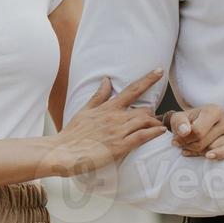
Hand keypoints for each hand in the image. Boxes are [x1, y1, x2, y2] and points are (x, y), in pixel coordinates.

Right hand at [46, 71, 166, 177]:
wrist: (63, 151)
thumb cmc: (73, 133)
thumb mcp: (85, 111)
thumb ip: (99, 96)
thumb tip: (106, 80)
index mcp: (108, 108)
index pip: (132, 90)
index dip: (148, 79)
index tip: (159, 71)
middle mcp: (115, 117)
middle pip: (144, 109)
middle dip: (152, 114)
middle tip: (155, 120)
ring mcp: (118, 132)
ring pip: (145, 121)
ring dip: (155, 123)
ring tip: (159, 127)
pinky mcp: (120, 146)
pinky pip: (142, 136)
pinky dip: (154, 133)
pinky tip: (161, 131)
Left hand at [166, 105, 223, 159]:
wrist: (201, 125)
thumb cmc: (190, 122)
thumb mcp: (180, 118)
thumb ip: (179, 123)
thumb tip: (184, 132)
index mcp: (214, 110)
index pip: (198, 131)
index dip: (184, 139)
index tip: (176, 142)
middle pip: (203, 142)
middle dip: (190, 146)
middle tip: (184, 146)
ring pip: (212, 149)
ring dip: (200, 152)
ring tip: (194, 147)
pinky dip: (216, 156)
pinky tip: (208, 156)